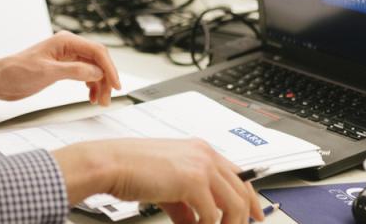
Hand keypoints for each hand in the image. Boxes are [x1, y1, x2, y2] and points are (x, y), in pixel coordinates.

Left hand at [0, 31, 121, 103]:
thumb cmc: (16, 72)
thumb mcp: (47, 72)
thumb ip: (74, 71)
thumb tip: (97, 72)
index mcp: (65, 41)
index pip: (97, 52)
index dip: (109, 68)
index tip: (116, 84)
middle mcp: (67, 46)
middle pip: (97, 60)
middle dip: (105, 79)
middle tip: (108, 98)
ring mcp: (65, 57)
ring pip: (92, 68)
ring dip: (99, 84)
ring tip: (100, 101)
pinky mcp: (61, 68)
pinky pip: (83, 74)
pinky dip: (90, 85)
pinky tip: (91, 95)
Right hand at [52, 138, 264, 223]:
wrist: (110, 164)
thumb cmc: (130, 168)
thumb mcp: (166, 186)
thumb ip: (185, 203)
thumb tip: (196, 221)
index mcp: (200, 150)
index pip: (237, 175)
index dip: (250, 198)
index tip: (255, 215)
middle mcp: (205, 154)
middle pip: (241, 190)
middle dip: (244, 217)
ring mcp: (201, 165)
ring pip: (233, 204)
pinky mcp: (193, 181)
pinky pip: (212, 215)